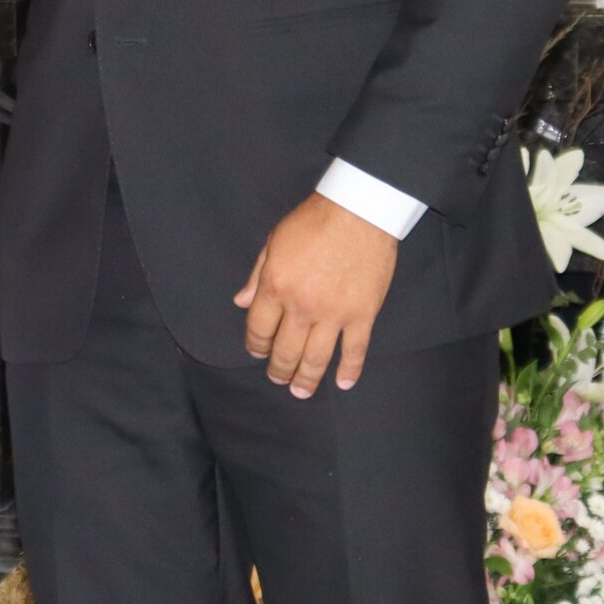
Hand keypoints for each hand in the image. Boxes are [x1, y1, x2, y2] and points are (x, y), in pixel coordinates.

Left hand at [234, 192, 398, 398]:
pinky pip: (355, 351)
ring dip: (306, 379)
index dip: (255, 346)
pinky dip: (349, 370)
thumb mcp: (274, 241)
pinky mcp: (362, 315)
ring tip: (300, 392)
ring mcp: (334, 314)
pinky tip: (342, 383)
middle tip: (277, 378)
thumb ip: (256, 275)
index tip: (256, 353)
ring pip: (316, 358)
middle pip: (286, 350)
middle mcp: (301, 306)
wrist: (358, 211)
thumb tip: (241, 303)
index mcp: (275, 286)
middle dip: (278, 369)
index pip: (259, 329)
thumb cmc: (313, 221)